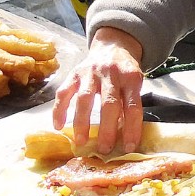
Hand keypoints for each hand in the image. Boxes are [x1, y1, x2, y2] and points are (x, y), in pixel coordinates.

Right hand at [51, 27, 145, 154]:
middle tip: (104, 149)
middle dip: (107, 129)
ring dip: (82, 122)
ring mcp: (91, 73)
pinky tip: (58, 126)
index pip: (133, 106)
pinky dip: (59, 109)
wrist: (113, 46)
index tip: (129, 147)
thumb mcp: (135, 84)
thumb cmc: (125, 72)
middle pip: (109, 103)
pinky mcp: (74, 74)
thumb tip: (125, 135)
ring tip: (81, 142)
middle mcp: (110, 74)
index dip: (132, 128)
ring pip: (85, 98)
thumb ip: (130, 104)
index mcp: (131, 78)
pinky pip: (64, 92)